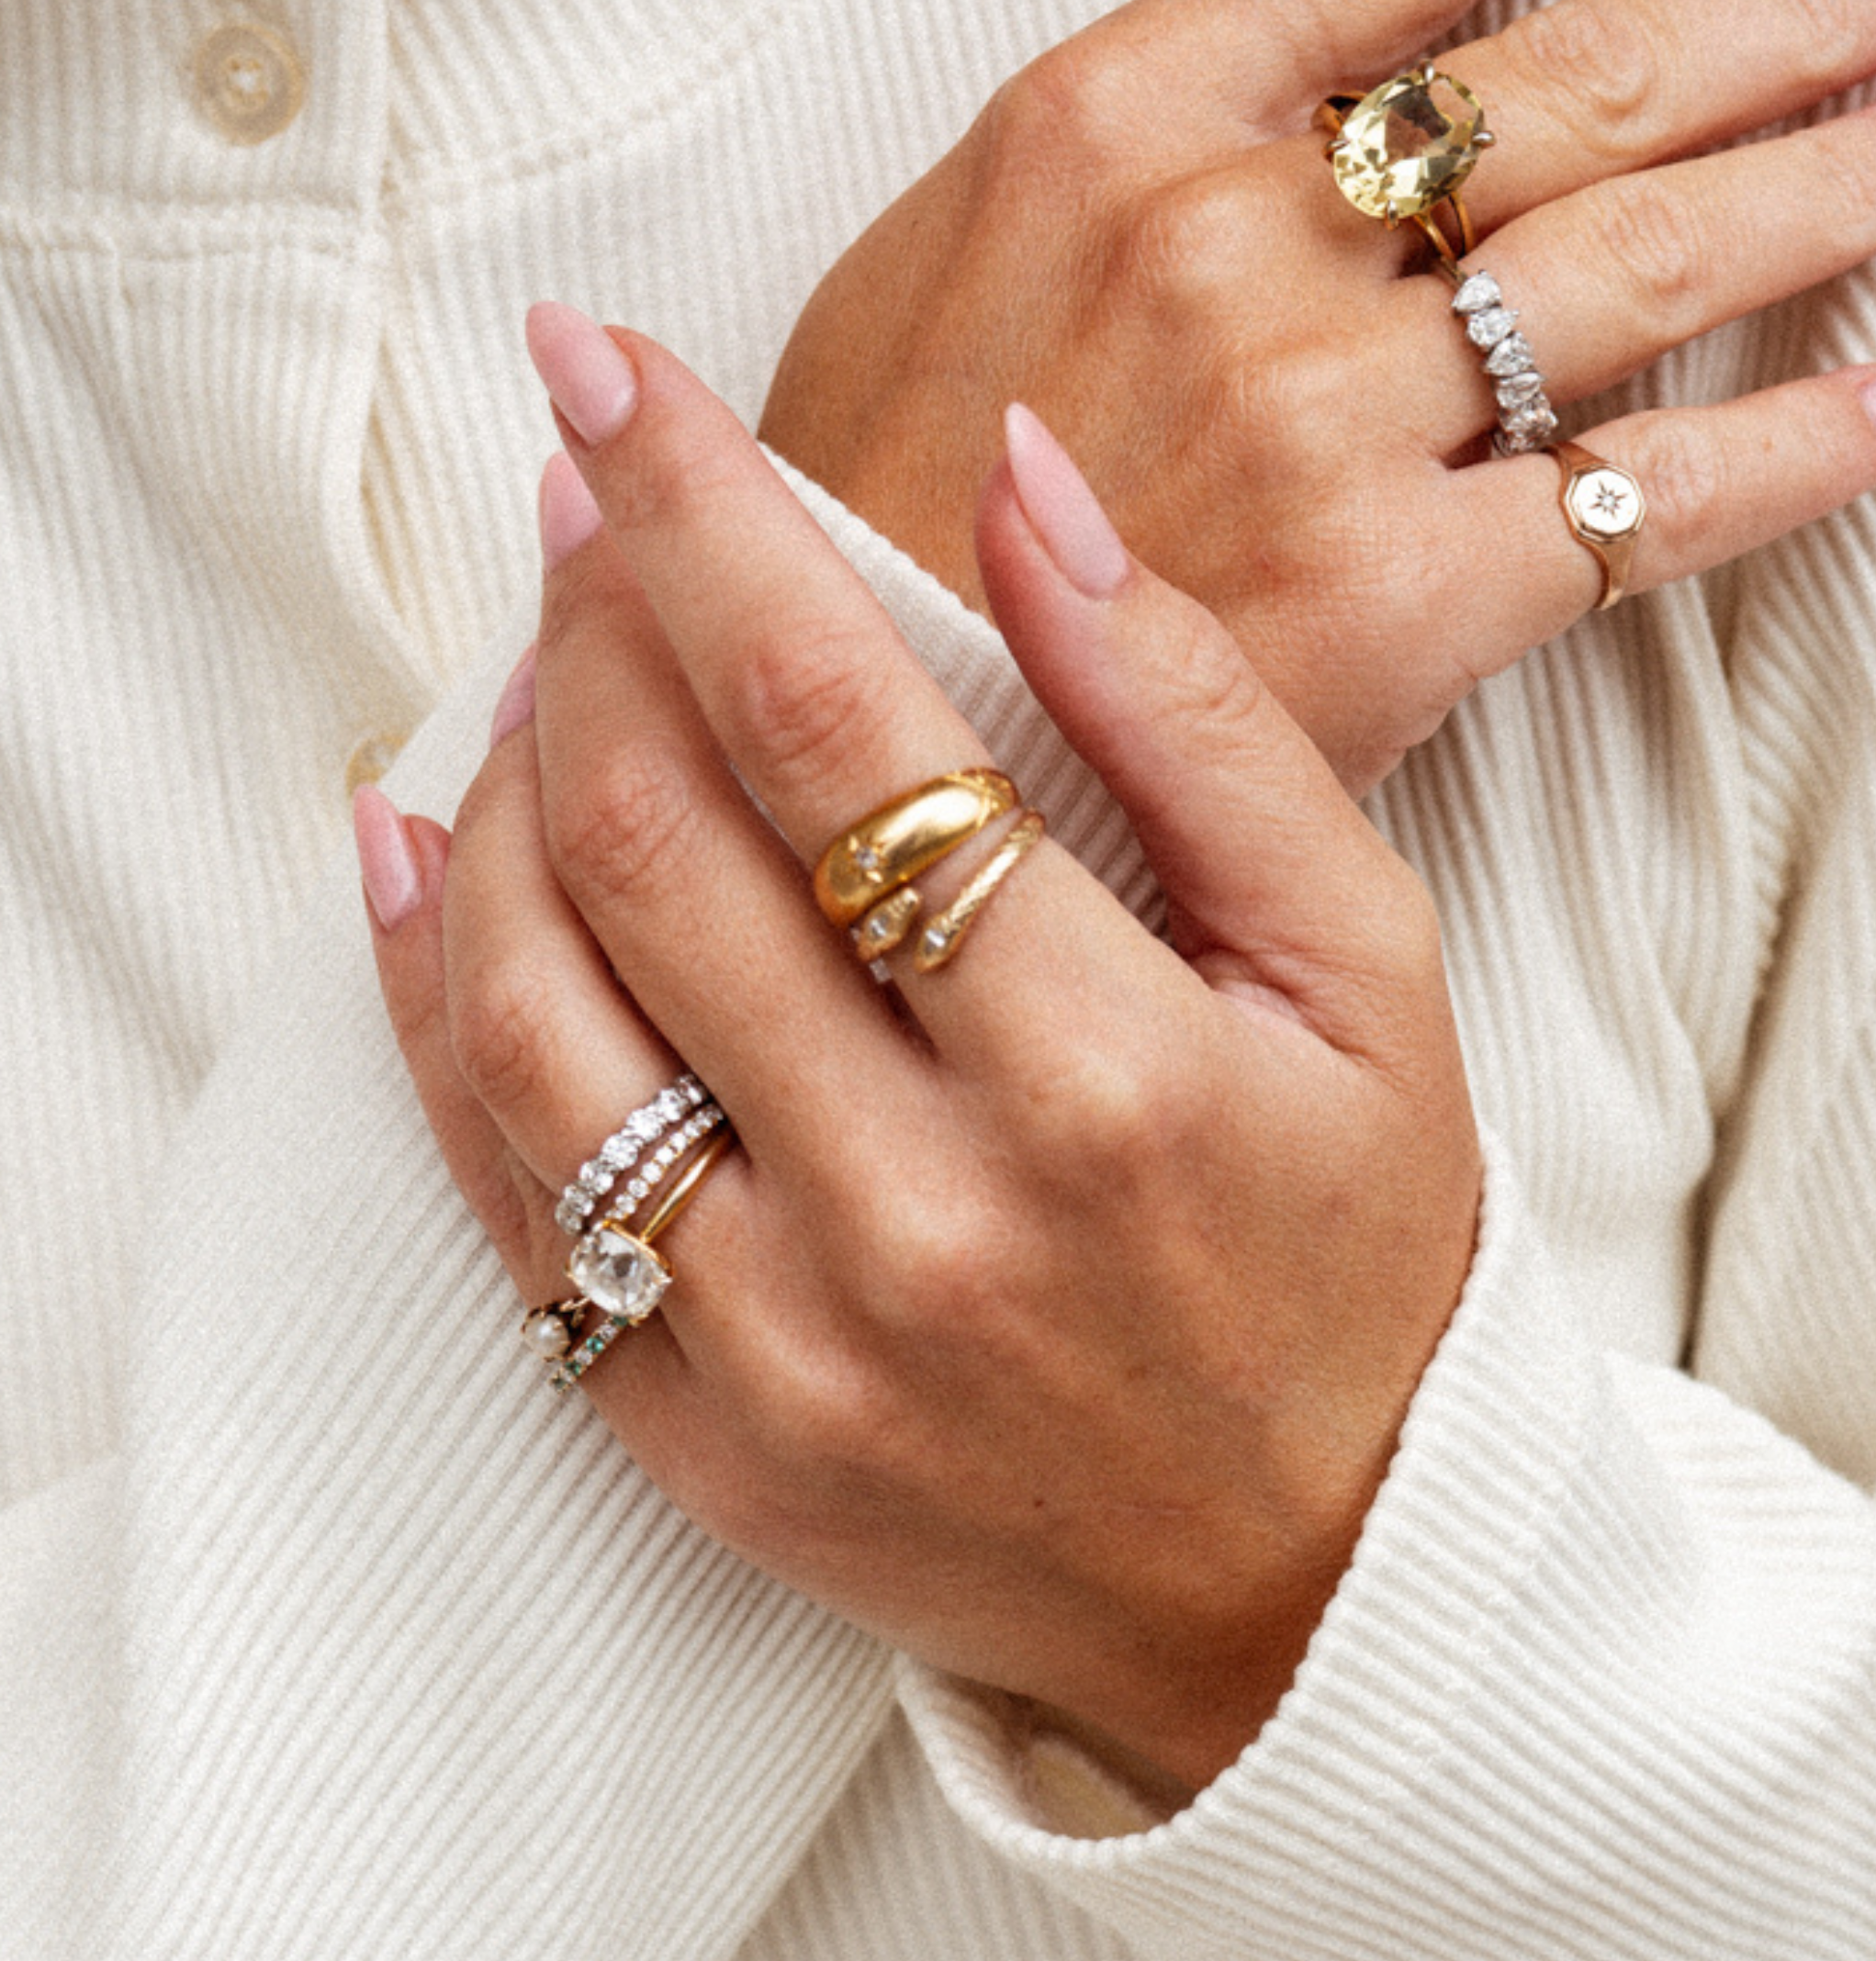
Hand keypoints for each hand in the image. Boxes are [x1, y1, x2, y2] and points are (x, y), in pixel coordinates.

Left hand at [359, 317, 1481, 1798]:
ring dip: (497, 787)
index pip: (845, 732)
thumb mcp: (1371, 971)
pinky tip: (418, 860)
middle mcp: (926, 1216)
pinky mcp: (702, 1438)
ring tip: (529, 658)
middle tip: (579, 496)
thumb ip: (1208, 721)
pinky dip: (427, 1004)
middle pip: (662, 843)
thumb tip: (1031, 480)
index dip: (706, 522)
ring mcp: (791, 1346)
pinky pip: (510, 1194)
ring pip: (539, 1009)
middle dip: (588, 618)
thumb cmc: (1367, 1250)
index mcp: (1113, 1078)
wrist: (1320, 1587)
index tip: (611, 373)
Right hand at [758, 0, 1875, 793]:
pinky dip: (1796, 450)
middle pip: (1584, 74)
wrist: (837, 745)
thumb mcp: (974, 206)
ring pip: (1644, 262)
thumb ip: (1176, 27)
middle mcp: (1236, 239)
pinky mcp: (1394, 602)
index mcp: (1120, 110)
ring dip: (1840, 181)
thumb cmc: (884, 478)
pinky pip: (1647, 503)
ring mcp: (1322, 419)